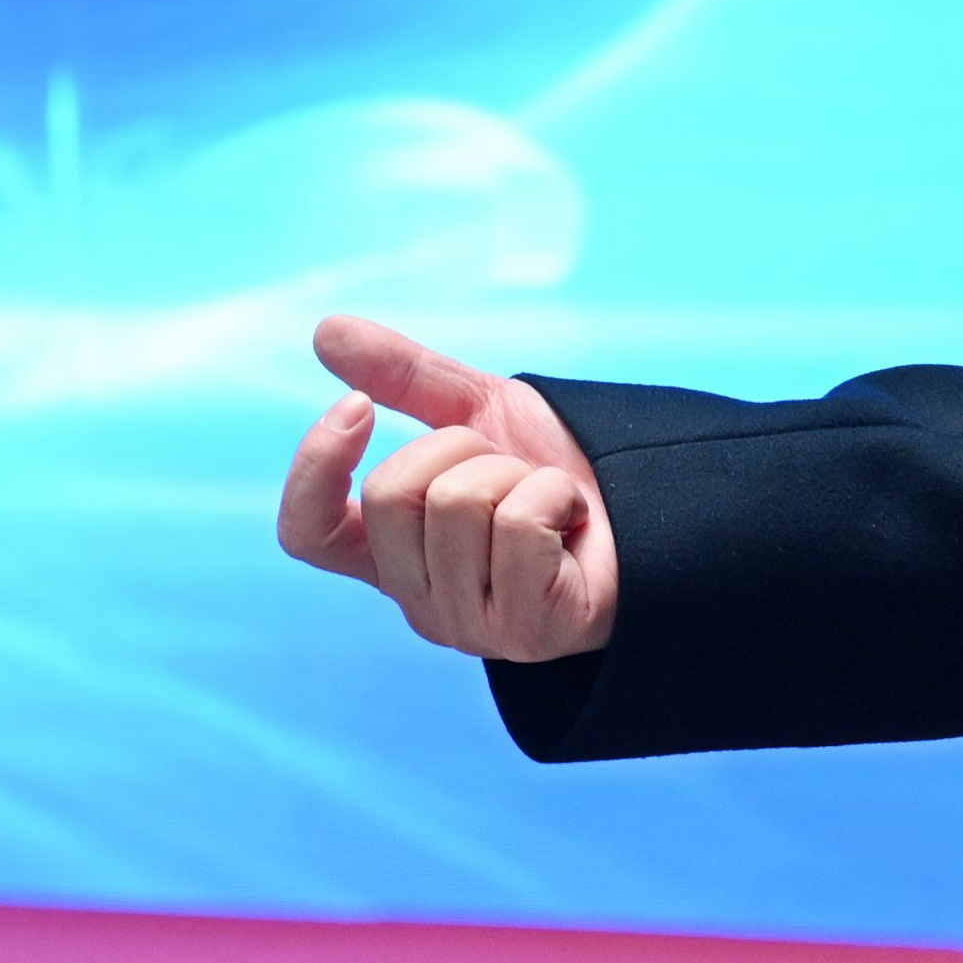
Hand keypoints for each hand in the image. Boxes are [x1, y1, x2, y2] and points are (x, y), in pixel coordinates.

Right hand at [274, 312, 618, 662]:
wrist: (655, 507)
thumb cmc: (563, 470)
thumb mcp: (478, 410)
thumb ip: (404, 377)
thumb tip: (324, 331)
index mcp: (392, 553)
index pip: (307, 531)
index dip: (316, 466)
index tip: (359, 406)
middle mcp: (418, 599)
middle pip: (392, 494)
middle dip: (461, 450)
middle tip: (509, 471)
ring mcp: (470, 626)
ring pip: (457, 504)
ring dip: (516, 474)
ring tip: (548, 501)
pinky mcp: (527, 631)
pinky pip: (518, 526)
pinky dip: (555, 497)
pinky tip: (574, 523)